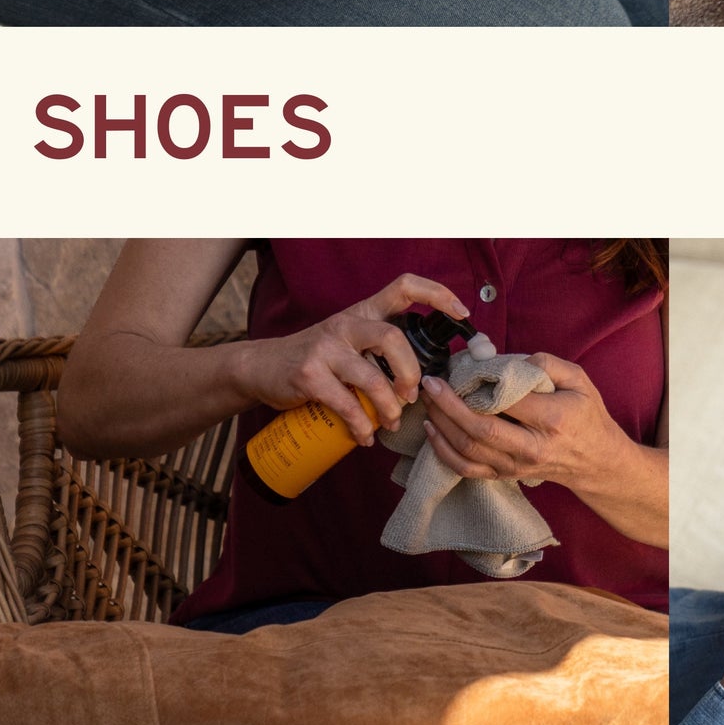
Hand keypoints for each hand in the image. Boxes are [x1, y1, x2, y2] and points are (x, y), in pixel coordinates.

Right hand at [238, 274, 469, 445]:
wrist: (260, 367)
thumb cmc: (317, 359)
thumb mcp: (349, 343)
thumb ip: (380, 352)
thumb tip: (424, 384)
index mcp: (363, 312)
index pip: (404, 287)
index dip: (437, 295)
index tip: (462, 314)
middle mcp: (346, 324)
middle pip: (393, 339)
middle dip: (410, 374)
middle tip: (411, 396)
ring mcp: (325, 347)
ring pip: (372, 379)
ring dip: (389, 409)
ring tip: (391, 423)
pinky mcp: (308, 374)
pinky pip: (346, 405)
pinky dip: (361, 427)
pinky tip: (364, 438)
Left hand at [420, 353, 622, 488]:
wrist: (596, 461)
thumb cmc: (587, 416)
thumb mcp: (581, 380)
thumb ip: (548, 364)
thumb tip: (512, 361)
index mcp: (551, 419)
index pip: (506, 401)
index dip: (474, 385)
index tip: (453, 370)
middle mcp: (531, 447)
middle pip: (480, 429)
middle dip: (448, 406)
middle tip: (430, 384)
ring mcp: (516, 465)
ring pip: (468, 450)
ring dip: (441, 425)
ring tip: (427, 402)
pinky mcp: (505, 476)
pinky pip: (467, 469)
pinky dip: (444, 451)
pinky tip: (432, 431)